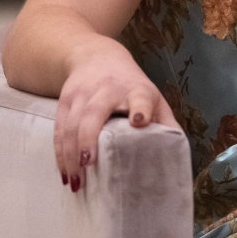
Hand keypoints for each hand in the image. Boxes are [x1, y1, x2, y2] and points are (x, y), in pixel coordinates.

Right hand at [54, 35, 181, 191]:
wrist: (96, 56)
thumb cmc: (131, 85)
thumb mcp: (152, 97)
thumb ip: (165, 122)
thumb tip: (177, 154)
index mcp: (136, 90)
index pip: (140, 98)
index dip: (141, 108)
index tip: (139, 121)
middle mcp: (107, 90)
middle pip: (94, 112)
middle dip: (88, 138)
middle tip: (88, 164)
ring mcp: (83, 94)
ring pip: (71, 124)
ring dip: (70, 154)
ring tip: (74, 181)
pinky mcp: (65, 100)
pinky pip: (59, 129)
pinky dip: (60, 153)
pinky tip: (64, 172)